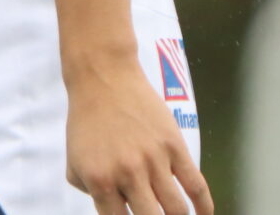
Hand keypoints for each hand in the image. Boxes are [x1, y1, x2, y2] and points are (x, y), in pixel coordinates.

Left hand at [65, 58, 213, 214]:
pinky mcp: (174, 146)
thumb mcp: (74, 159)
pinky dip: (205, 207)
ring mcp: (153, 160)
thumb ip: (88, 191)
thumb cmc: (87, 120)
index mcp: (100, 181)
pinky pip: (196, 185)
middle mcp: (128, 174)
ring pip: (177, 210)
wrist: (104, 77)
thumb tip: (113, 209)